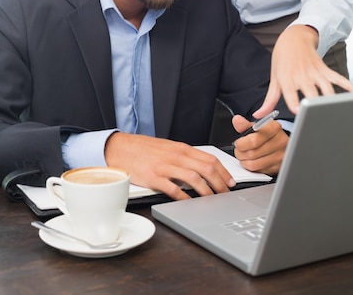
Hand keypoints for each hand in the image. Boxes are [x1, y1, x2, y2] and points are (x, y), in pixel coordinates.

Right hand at [104, 132, 235, 199]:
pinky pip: (174, 189)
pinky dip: (185, 198)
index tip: (230, 181)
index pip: (210, 159)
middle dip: (220, 183)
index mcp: (181, 148)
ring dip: (207, 191)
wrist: (122, 148)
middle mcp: (176, 156)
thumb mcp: (168, 148)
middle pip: (206, 169)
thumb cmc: (144, 149)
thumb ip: (184, 157)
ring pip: (194, 178)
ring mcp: (165, 167)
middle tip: (226, 194)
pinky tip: (190, 204)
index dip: (223, 172)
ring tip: (212, 200)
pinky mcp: (154, 178)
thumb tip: (202, 168)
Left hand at [231, 114, 287, 175]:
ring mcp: (280, 156)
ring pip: (254, 164)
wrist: (279, 142)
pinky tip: (252, 160)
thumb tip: (237, 120)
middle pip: (252, 153)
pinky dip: (251, 167)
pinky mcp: (278, 167)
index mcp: (274, 128)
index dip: (242, 143)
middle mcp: (280, 142)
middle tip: (239, 150)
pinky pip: (258, 171)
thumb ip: (245, 125)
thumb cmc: (266, 133)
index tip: (238, 143)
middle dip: (240, 153)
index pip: (254, 140)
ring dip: (244, 161)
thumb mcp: (257, 125)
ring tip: (243, 155)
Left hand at [254, 25, 352, 117]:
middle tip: (322, 122)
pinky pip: (340, 79)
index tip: (299, 113)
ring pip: (327, 89)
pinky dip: (350, 87)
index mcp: (287, 79)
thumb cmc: (282, 59)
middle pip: (312, 94)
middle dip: (316, 107)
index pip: (291, 94)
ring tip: (339, 115)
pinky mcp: (325, 70)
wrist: (294, 37)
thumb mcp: (274, 78)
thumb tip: (258, 115)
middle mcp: (302, 76)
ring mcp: (316, 73)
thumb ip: (269, 100)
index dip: (296, 104)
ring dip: (333, 101)